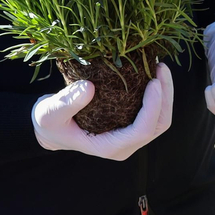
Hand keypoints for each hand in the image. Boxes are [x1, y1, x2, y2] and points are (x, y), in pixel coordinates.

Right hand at [32, 63, 173, 159]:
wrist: (49, 126)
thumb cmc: (49, 122)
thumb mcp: (50, 112)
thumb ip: (67, 102)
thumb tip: (90, 87)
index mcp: (110, 146)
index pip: (142, 130)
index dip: (153, 107)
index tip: (153, 81)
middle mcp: (125, 144)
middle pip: (158, 124)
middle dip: (165, 97)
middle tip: (160, 68)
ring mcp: (130, 135)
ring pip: (159, 118)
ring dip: (165, 93)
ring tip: (159, 67)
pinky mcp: (130, 123)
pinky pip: (153, 111)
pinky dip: (157, 93)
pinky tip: (151, 72)